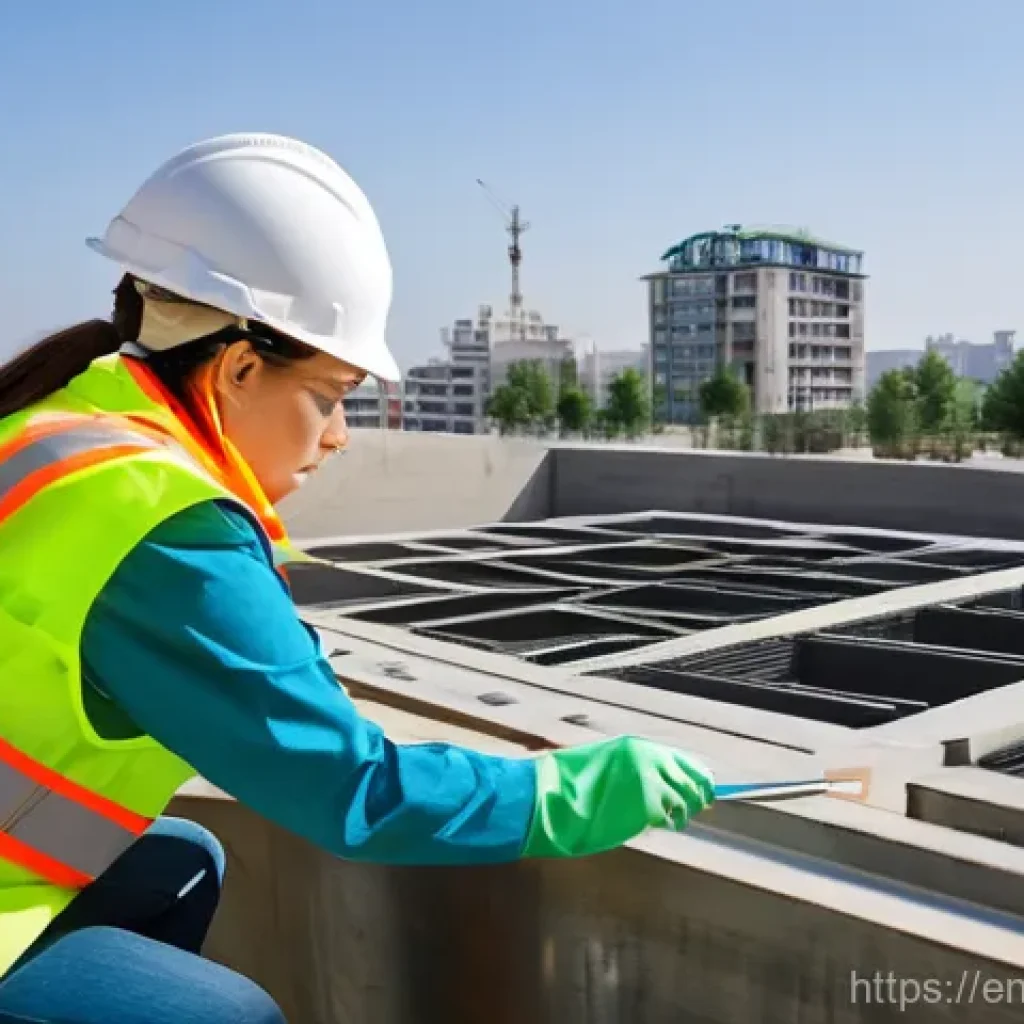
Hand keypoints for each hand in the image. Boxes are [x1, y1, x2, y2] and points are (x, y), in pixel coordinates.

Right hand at [521, 735, 714, 858]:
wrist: (556, 795)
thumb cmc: (577, 781)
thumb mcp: (612, 762)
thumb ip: (641, 769)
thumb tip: (672, 783)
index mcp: (641, 749)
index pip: (686, 762)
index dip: (699, 778)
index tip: (707, 788)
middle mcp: (650, 763)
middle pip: (691, 784)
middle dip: (697, 797)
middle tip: (697, 807)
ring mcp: (649, 786)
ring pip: (683, 803)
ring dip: (682, 812)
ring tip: (673, 818)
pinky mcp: (645, 809)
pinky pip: (667, 818)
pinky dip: (667, 823)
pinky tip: (659, 824)